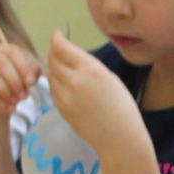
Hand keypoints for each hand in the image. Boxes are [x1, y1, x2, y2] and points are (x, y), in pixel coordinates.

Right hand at [0, 42, 37, 124]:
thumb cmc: (9, 90)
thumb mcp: (23, 81)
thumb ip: (31, 73)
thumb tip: (34, 69)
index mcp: (0, 50)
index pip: (12, 51)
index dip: (23, 66)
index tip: (31, 82)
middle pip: (0, 62)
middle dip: (15, 80)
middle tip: (24, 96)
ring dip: (6, 91)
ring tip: (16, 103)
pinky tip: (9, 109)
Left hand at [46, 30, 146, 154]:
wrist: (119, 137)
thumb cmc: (122, 107)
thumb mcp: (110, 78)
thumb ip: (89, 67)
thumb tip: (73, 58)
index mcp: (90, 69)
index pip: (62, 47)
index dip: (57, 38)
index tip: (57, 35)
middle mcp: (74, 80)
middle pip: (53, 59)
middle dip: (54, 52)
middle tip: (59, 51)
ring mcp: (65, 96)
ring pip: (50, 75)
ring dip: (54, 69)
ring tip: (64, 70)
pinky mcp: (61, 109)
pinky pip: (53, 90)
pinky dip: (56, 84)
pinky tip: (65, 86)